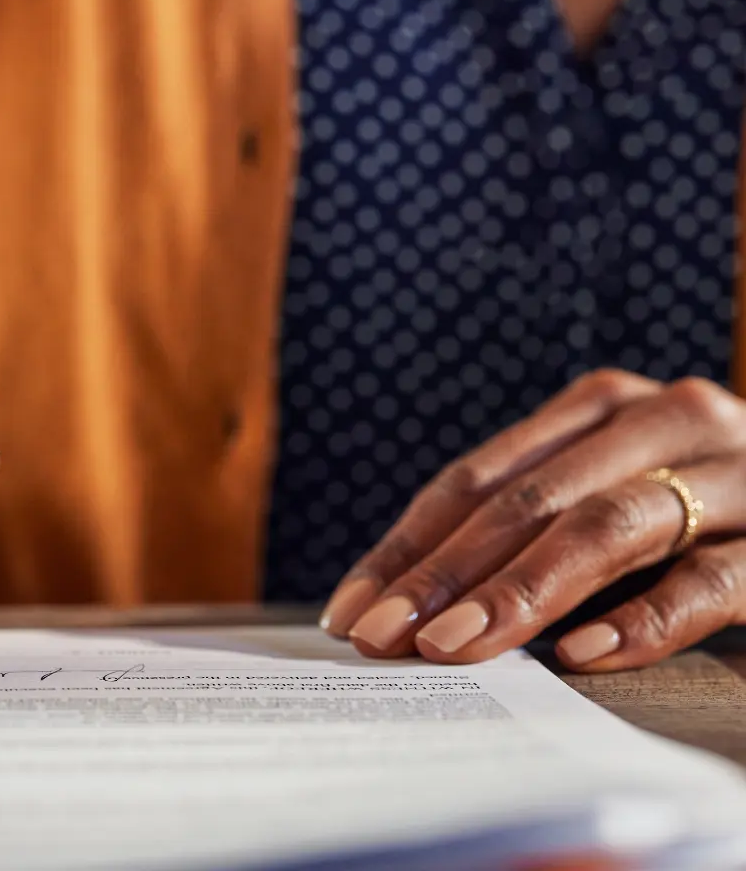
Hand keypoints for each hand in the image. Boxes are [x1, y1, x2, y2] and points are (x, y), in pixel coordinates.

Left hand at [319, 369, 745, 670]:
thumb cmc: (698, 510)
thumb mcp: (608, 498)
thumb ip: (533, 527)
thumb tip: (406, 604)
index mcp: (600, 408)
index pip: (477, 479)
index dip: (409, 547)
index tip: (353, 610)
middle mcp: (662, 420)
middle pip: (528, 501)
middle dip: (445, 575)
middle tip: (384, 637)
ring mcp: (730, 472)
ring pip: (608, 527)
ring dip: (523, 592)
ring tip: (456, 646)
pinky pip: (709, 579)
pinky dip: (644, 617)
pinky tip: (583, 653)